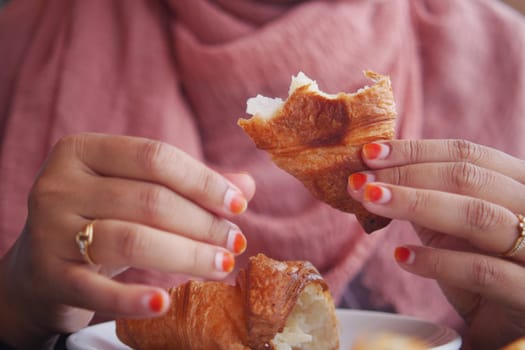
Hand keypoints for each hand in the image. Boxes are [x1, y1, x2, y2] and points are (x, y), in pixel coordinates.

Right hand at [0, 133, 254, 347]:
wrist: (40, 268)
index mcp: (83, 151)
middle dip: (203, 223)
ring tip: (222, 266)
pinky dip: (135, 299)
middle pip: (149, 200)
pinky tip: (166, 302)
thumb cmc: (102, 220)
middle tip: (236, 242)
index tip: (238, 205)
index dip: (203, 181)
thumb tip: (246, 185)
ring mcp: (49, 230)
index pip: (155, 157)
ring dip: (186, 255)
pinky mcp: (49, 276)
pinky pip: (99, 290)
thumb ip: (188, 185)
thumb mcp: (135, 193)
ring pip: (131, 239)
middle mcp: (60, 184)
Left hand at [347, 139, 524, 348]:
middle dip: (407, 175)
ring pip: (478, 217)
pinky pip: (483, 272)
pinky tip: (401, 256)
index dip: (415, 151)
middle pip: (470, 178)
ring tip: (370, 202)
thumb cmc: (482, 268)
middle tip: (359, 180)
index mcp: (519, 184)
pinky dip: (438, 261)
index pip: (467, 154)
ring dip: (416, 204)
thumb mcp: (454, 227)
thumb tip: (375, 175)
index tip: (369, 153)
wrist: (513, 330)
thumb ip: (428, 199)